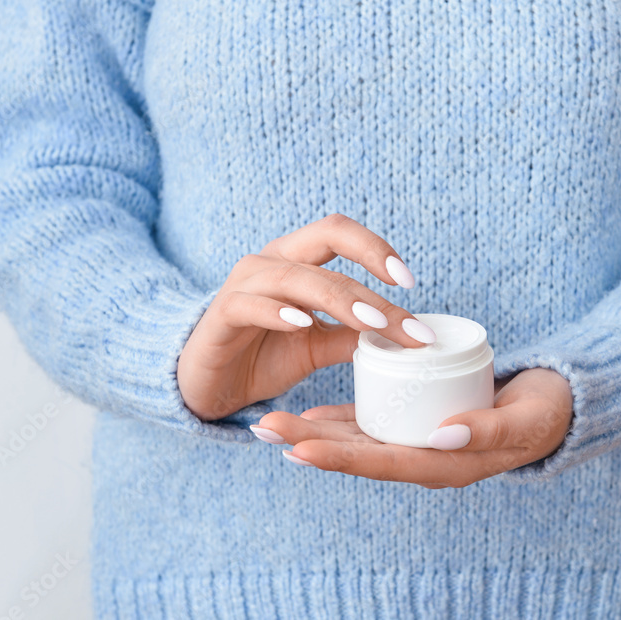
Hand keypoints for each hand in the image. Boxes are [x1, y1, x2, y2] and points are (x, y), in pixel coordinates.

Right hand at [178, 214, 436, 420]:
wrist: (210, 386)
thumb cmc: (265, 356)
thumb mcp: (320, 347)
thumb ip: (356, 336)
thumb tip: (406, 336)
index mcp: (299, 260)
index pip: (341, 233)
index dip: (377, 248)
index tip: (411, 282)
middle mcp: (272, 262)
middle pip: (325, 238)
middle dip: (370, 272)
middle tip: (402, 313)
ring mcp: (244, 285)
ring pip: (296, 275)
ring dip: (339, 298)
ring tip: (372, 322)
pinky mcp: (221, 314)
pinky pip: (250, 303)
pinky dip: (278, 311)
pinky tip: (304, 324)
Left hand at [251, 368, 574, 487]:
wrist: (560, 405)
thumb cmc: (545, 414)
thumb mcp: (525, 421)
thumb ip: (488, 429)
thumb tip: (442, 435)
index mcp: (446, 465)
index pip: (383, 463)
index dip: (340, 456)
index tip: (298, 446)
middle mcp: (426, 458)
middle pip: (359, 454)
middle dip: (311, 442)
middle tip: (264, 427)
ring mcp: (421, 442)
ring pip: (360, 441)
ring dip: (316, 433)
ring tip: (272, 422)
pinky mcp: (421, 422)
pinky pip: (377, 424)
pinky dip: (344, 420)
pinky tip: (314, 413)